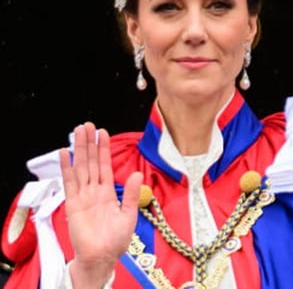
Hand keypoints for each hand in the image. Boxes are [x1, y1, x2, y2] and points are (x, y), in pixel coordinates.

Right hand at [59, 123, 141, 287]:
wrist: (103, 256)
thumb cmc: (116, 240)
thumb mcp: (129, 214)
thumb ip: (132, 194)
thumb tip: (138, 174)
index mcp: (108, 193)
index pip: (105, 166)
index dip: (103, 149)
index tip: (102, 133)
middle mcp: (94, 191)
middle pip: (91, 162)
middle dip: (89, 143)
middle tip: (87, 125)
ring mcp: (83, 196)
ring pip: (80, 167)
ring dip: (78, 150)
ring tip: (77, 132)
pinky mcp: (73, 204)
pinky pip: (69, 182)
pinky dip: (66, 168)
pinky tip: (63, 154)